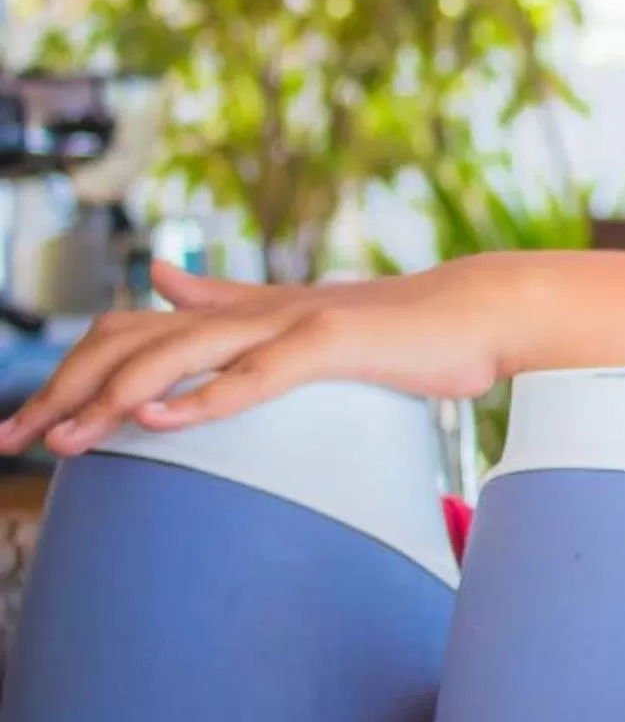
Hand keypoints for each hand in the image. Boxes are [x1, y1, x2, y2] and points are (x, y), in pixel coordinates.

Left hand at [0, 257, 522, 458]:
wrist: (481, 310)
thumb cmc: (401, 329)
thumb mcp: (299, 314)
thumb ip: (226, 299)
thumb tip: (160, 281)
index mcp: (240, 310)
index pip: (128, 333)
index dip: (70, 374)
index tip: (27, 426)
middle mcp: (252, 309)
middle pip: (133, 342)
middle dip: (68, 392)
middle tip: (19, 440)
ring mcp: (290, 322)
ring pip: (179, 355)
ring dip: (115, 398)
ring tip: (69, 440)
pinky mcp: (332, 343)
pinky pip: (256, 373)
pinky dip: (204, 397)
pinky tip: (160, 422)